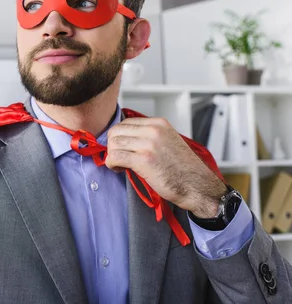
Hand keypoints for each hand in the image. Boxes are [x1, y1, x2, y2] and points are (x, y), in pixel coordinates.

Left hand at [104, 117, 227, 217]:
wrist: (198, 186)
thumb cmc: (183, 169)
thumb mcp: (167, 141)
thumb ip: (149, 136)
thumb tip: (125, 138)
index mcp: (159, 124)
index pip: (125, 123)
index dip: (118, 137)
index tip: (121, 148)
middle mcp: (153, 130)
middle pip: (116, 131)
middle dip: (112, 146)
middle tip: (118, 158)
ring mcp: (149, 144)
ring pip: (113, 143)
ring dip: (112, 155)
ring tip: (121, 165)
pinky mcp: (144, 160)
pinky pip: (115, 157)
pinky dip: (112, 164)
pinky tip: (119, 169)